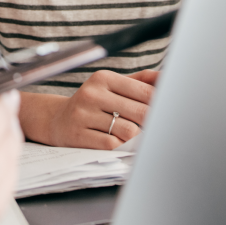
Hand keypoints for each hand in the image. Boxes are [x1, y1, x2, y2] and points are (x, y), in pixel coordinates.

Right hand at [33, 70, 156, 149]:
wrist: (57, 120)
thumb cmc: (94, 103)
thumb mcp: (113, 86)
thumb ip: (141, 81)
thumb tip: (168, 78)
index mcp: (104, 78)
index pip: (145, 92)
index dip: (161, 105)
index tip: (168, 112)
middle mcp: (92, 93)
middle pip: (140, 112)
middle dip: (151, 122)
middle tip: (155, 127)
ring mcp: (83, 115)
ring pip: (129, 131)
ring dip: (136, 137)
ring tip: (134, 135)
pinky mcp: (79, 135)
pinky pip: (113, 145)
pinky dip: (121, 146)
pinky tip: (119, 143)